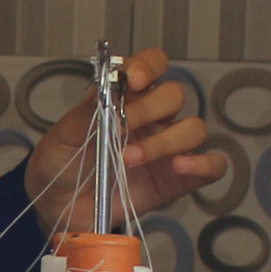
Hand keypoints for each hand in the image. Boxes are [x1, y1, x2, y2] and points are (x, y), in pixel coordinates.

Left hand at [20, 47, 212, 232]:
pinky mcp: (177, 180)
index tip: (133, 80)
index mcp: (127, 98)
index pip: (152, 65)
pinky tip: (178, 167)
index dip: (148, 66)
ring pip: (194, 129)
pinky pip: (212, 166)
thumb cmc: (61, 164)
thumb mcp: (63, 135)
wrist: (58, 207)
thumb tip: (109, 87)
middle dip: (149, 110)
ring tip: (130, 160)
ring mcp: (167, 149)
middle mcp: (153, 118)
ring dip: (165, 142)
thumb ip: (87, 111)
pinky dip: (203, 164)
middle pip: (174, 96)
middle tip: (120, 130)